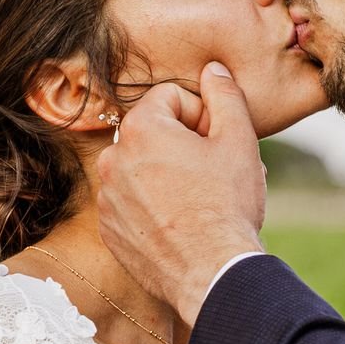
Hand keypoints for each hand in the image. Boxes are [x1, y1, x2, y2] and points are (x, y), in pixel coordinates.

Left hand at [96, 62, 266, 325]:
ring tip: (197, 201)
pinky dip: (152, 206)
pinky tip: (179, 223)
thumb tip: (212, 70)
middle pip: (154, 132)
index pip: (171, 98)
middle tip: (212, 172)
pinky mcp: (109, 229)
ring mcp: (107, 196)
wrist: (210, 273)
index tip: (217, 143)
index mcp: (140, 128)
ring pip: (141, 168)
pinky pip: (131, 202)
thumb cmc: (226, 205)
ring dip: (166, 174)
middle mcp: (112, 158)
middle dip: (182, 143)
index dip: (202, 115)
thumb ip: (224, 95)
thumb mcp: (238, 139)